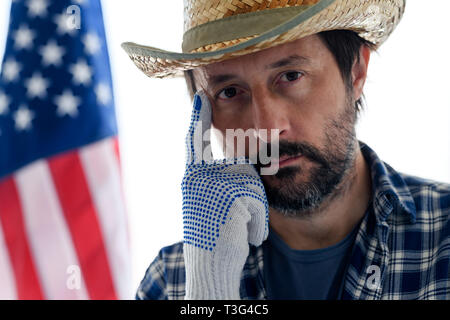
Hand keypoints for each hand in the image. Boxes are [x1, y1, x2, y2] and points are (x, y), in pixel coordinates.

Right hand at [182, 90, 268, 299]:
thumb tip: (243, 165)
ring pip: (251, 185)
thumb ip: (217, 184)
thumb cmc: (214, 241)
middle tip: (235, 223)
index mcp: (192, 178)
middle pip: (242, 168)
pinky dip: (257, 222)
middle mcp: (197, 178)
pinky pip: (256, 201)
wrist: (209, 270)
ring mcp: (211, 187)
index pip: (194, 142)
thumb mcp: (210, 208)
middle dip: (250, 198)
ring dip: (254, 211)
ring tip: (238, 230)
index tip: (202, 95)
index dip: (198, 118)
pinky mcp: (228, 197)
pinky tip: (243, 237)